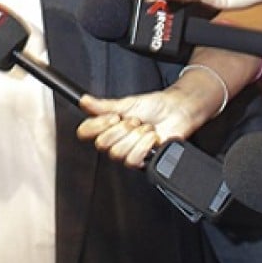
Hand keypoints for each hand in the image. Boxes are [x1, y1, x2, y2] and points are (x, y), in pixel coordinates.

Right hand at [79, 87, 205, 167]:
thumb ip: (103, 105)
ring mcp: (128, 152)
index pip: (85, 133)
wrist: (177, 111)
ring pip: (118, 153)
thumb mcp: (127, 103)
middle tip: (135, 120)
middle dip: (122, 129)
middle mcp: (115, 142)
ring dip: (135, 137)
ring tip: (145, 128)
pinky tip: (152, 137)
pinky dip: (144, 145)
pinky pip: (133, 160)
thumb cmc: (154, 107)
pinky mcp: (142, 161)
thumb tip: (84, 101)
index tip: (113, 116)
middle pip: (102, 145)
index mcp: (107, 127)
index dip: (97, 125)